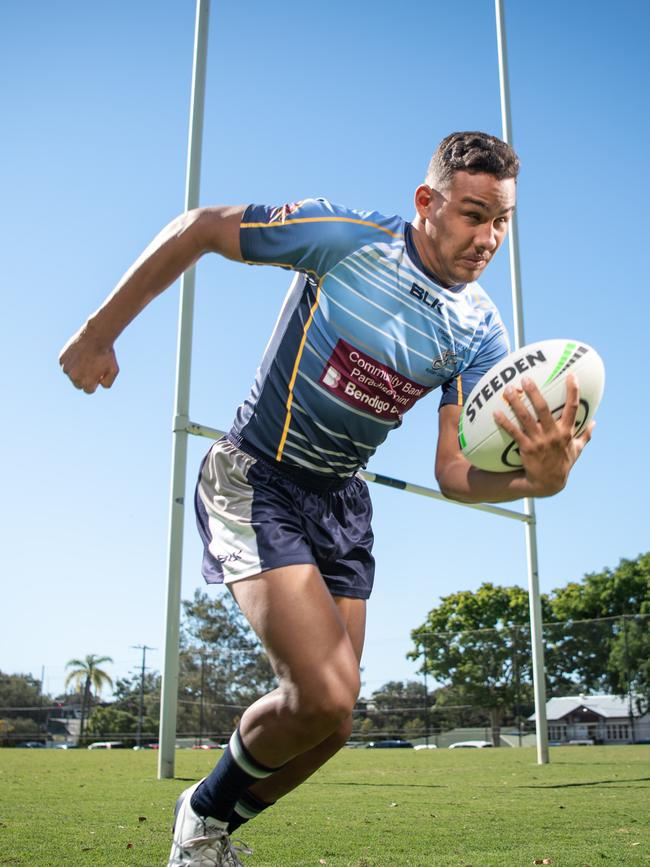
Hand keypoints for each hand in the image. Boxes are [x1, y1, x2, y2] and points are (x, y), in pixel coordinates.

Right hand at [59, 320, 118, 393]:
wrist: (97, 336)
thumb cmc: (106, 354)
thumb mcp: (114, 370)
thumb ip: (107, 383)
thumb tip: (98, 385)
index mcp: (86, 383)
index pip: (88, 390)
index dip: (94, 382)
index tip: (97, 373)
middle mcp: (74, 377)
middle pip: (78, 384)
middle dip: (84, 377)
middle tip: (91, 365)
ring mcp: (66, 368)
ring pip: (71, 374)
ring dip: (77, 369)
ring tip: (86, 358)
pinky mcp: (62, 359)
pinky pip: (65, 364)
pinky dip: (71, 361)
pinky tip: (79, 353)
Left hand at [493, 374, 593, 496]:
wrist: (549, 483)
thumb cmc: (562, 464)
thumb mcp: (577, 451)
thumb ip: (585, 436)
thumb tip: (595, 423)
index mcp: (567, 432)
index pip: (573, 408)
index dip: (573, 391)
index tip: (571, 375)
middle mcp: (553, 434)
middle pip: (543, 408)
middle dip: (534, 392)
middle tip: (525, 379)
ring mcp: (539, 441)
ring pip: (526, 418)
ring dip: (516, 403)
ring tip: (508, 390)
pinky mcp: (527, 449)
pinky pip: (514, 433)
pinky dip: (505, 422)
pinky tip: (496, 413)